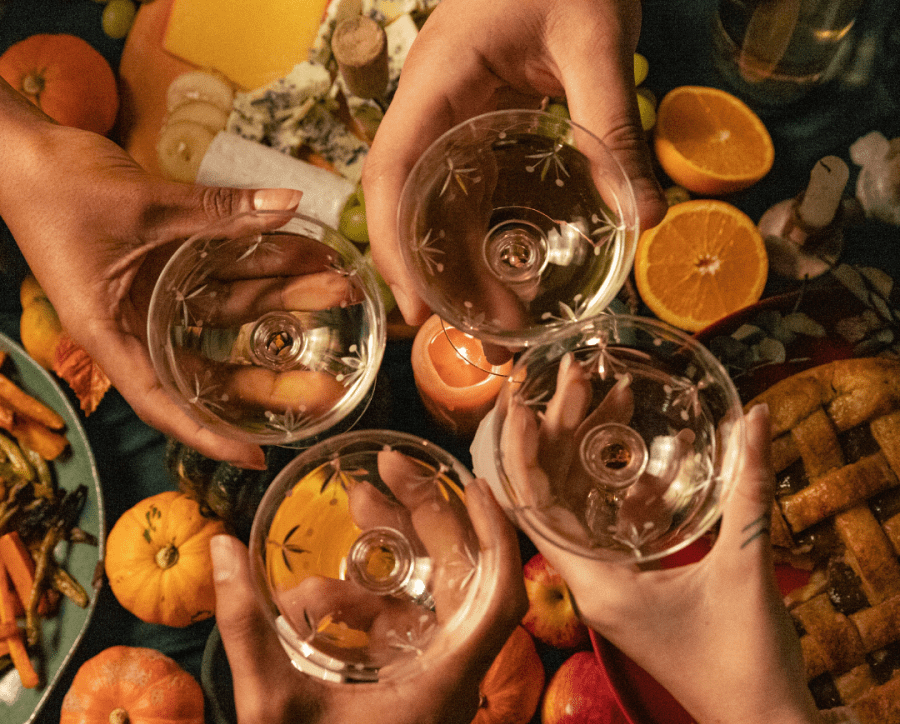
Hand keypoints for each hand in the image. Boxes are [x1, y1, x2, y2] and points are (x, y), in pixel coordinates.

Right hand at [0, 81, 301, 468]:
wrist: (26, 149)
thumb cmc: (59, 186)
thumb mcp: (144, 205)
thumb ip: (219, 210)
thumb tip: (290, 204)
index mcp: (111, 333)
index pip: (163, 402)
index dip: (209, 435)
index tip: (256, 457)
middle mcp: (137, 324)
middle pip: (212, 366)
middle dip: (272, 374)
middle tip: (329, 384)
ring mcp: (156, 296)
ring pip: (229, 313)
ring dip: (283, 300)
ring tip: (338, 291)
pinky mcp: (168, 267)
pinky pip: (222, 277)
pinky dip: (260, 267)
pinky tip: (304, 258)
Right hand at [212, 479, 525, 723]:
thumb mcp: (268, 704)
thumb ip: (246, 624)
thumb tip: (221, 549)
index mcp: (441, 686)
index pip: (498, 598)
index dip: (494, 536)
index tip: (472, 483)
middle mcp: (451, 682)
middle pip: (463, 582)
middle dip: (429, 521)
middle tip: (384, 474)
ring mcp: (433, 687)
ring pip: (432, 601)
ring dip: (396, 557)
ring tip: (355, 507)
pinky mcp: (412, 692)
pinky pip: (405, 627)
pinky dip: (375, 600)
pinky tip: (323, 588)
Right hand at [362, 0, 666, 324]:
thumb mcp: (595, 38)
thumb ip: (613, 124)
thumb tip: (645, 218)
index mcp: (438, 83)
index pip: (391, 172)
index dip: (395, 245)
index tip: (419, 308)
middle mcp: (434, 111)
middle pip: (413, 209)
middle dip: (440, 282)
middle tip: (485, 342)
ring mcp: (456, 123)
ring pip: (442, 212)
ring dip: (465, 274)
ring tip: (504, 330)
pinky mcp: (484, 131)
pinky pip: (474, 198)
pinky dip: (487, 246)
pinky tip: (513, 282)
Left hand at [516, 401, 826, 723]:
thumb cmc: (744, 661)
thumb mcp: (745, 569)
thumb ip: (750, 491)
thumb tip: (759, 417)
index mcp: (594, 583)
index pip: (533, 509)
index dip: (520, 455)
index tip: (517, 405)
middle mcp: (588, 583)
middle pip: (554, 498)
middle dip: (561, 434)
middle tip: (576, 378)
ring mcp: (605, 587)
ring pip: (580, 509)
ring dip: (589, 457)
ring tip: (608, 399)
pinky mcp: (628, 590)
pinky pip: (606, 529)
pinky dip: (617, 492)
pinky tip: (637, 462)